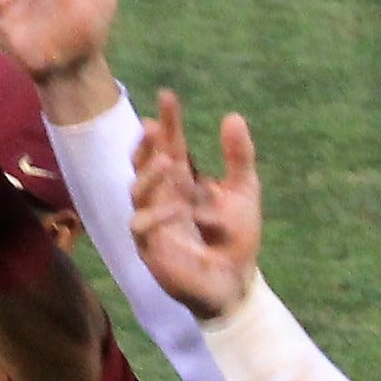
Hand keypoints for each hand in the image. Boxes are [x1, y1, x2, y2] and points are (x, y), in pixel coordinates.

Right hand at [130, 86, 262, 319]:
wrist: (236, 283)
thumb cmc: (236, 238)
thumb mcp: (244, 192)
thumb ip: (239, 157)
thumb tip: (233, 116)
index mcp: (184, 180)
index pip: (171, 144)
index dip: (168, 122)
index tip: (168, 96)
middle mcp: (164, 196)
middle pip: (145, 163)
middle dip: (146, 145)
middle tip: (152, 126)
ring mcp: (154, 221)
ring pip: (137, 191)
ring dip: (148, 175)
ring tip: (167, 161)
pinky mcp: (151, 247)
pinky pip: (142, 226)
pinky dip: (156, 215)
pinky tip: (175, 208)